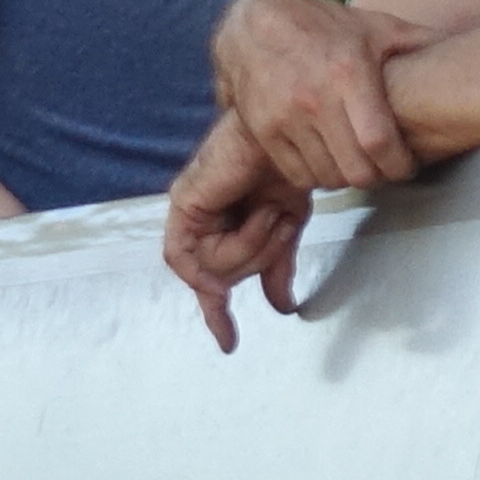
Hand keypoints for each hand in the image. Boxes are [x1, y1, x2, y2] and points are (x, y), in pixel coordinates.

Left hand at [161, 116, 313, 352]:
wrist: (294, 136)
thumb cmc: (289, 169)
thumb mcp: (287, 227)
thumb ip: (277, 267)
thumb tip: (283, 305)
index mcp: (221, 227)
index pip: (210, 281)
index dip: (217, 316)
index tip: (228, 343)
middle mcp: (199, 222)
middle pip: (218, 278)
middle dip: (257, 259)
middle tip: (279, 224)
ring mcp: (189, 213)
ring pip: (212, 270)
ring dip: (252, 245)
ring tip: (270, 211)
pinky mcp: (185, 203)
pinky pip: (189, 256)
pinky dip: (218, 256)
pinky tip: (244, 241)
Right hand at [211, 0, 418, 192]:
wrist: (254, 23)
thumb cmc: (323, 26)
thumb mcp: (374, 27)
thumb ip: (417, 42)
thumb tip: (462, 48)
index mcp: (348, 74)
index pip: (379, 143)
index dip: (399, 165)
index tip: (407, 165)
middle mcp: (314, 99)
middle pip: (356, 170)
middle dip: (377, 176)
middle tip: (384, 167)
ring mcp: (284, 118)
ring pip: (328, 177)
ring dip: (347, 176)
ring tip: (356, 160)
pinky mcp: (262, 131)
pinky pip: (298, 174)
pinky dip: (317, 174)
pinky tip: (327, 157)